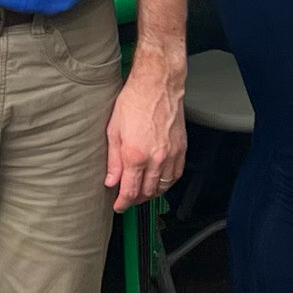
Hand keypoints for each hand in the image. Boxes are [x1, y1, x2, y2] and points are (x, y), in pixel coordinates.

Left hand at [105, 55, 185, 212]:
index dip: (123, 202)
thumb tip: (111, 181)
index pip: (130, 190)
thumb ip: (113, 159)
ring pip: (163, 187)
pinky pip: (176, 175)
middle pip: (147, 192)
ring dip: (152, 194)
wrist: (158, 86)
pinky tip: (160, 183)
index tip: (119, 206)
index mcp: (135, 155)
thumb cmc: (134, 101)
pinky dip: (167, 184)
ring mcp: (171, 155)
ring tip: (142, 194)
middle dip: (136, 200)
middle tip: (128, 200)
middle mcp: (155, 159)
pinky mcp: (181, 150)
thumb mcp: (113, 130)